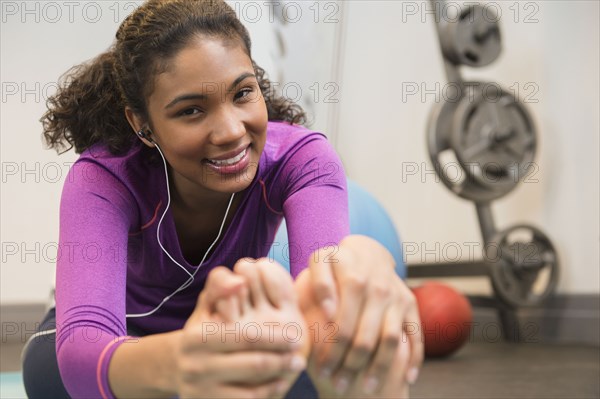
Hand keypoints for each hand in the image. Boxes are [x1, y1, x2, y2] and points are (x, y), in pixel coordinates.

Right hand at [176, 259, 307, 397]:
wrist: (177, 368)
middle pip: (252, 364)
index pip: (245, 337)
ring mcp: (201, 389)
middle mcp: (196, 366)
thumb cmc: (203, 330)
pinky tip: (280, 382)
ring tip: (296, 364)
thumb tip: (239, 281)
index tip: (296, 335)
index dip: (275, 337)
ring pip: (251, 386)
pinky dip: (267, 392)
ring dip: (278, 375)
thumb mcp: (207, 306)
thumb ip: (221, 287)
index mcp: (197, 337)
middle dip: (282, 358)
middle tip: (301, 351)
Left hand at [297, 235, 422, 395]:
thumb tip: (328, 311)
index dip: (333, 352)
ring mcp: (398, 298)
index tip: (322, 372)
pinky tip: (407, 380)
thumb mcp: (322, 262)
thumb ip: (320, 283)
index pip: (344, 326)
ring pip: (392, 341)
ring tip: (367, 390)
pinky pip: (417, 336)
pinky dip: (414, 359)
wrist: (368, 251)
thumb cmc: (337, 262)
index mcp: (355, 281)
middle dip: (352, 367)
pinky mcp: (411, 305)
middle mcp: (380, 290)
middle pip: (367, 338)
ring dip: (380, 369)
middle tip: (339, 386)